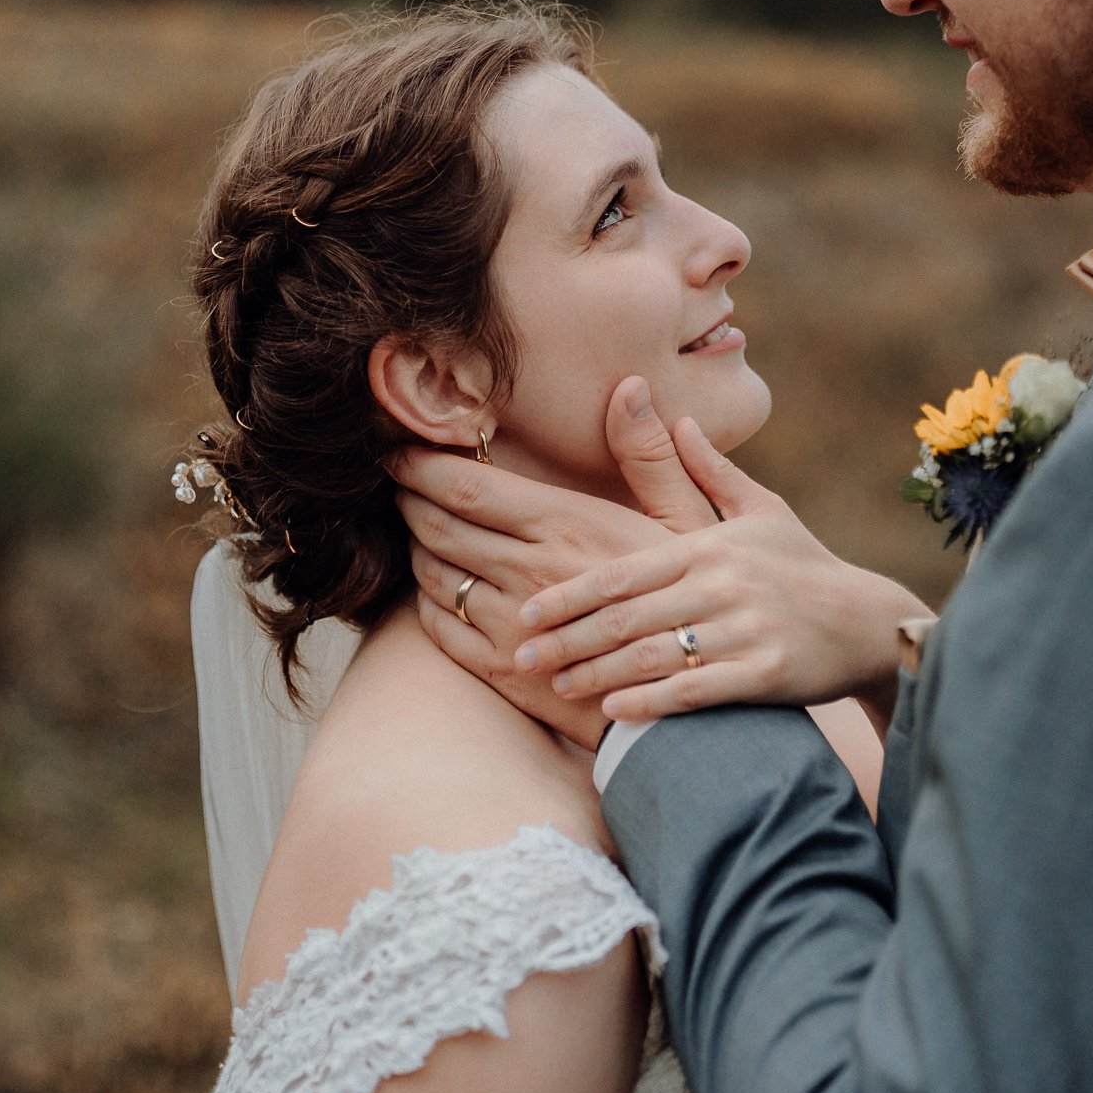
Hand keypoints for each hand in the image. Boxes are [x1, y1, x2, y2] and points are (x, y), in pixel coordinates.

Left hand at [395, 376, 721, 748]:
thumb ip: (649, 456)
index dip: (422, 466)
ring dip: (416, 549)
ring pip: (433, 576)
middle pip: (438, 526)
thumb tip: (631, 387)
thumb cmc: (696, 604)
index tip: (398, 449)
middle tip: (396, 483)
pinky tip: (436, 589)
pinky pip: (439, 629)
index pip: (469, 488)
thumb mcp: (687, 522)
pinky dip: (425, 602)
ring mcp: (509, 627)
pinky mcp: (501, 673)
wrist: (687, 705)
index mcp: (566, 526)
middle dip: (407, 500)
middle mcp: (528, 573)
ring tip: (416, 530)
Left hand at [514, 419, 925, 725]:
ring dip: (597, 675)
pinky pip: (694, 691)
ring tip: (557, 686)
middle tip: (522, 655)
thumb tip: (678, 419)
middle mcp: (722, 586)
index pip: (622, 571)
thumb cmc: (805, 566)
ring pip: (652, 656)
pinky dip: (650, 704)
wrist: (869, 622)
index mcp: (710, 547)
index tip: (528, 610)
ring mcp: (744, 630)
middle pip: (625, 616)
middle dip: (568, 639)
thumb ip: (710, 472)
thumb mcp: (762, 511)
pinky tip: (614, 715)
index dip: (570, 593)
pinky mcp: (765, 673)